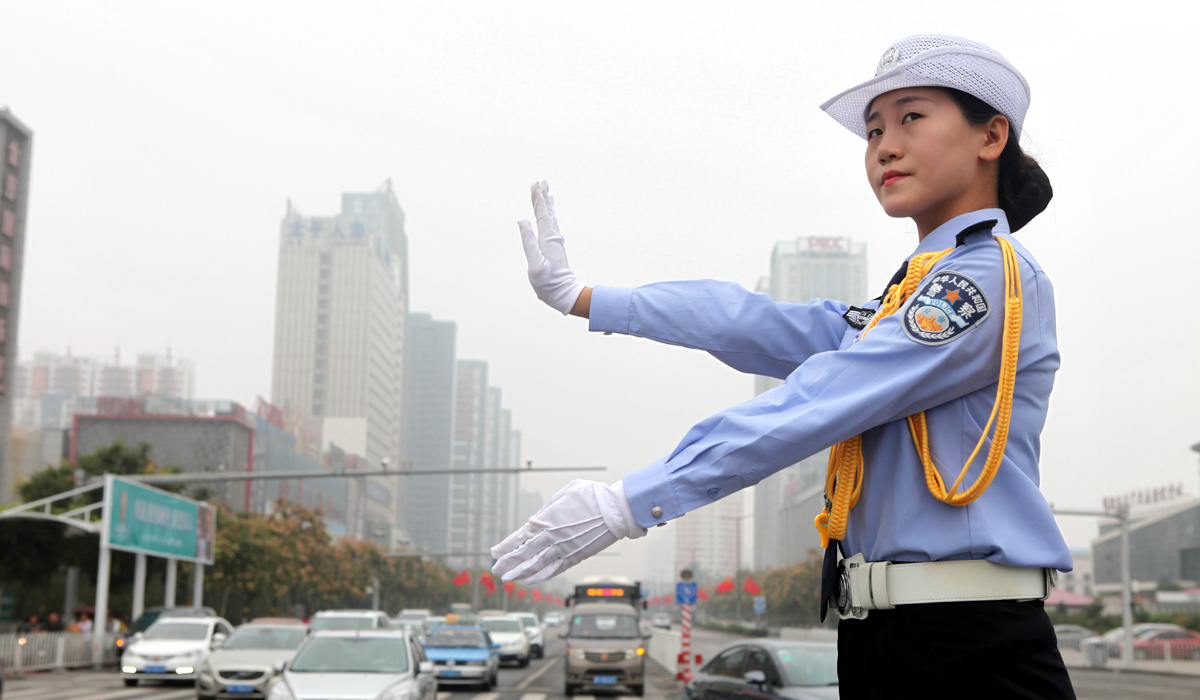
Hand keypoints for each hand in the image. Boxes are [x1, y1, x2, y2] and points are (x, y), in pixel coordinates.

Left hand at [490, 480, 646, 583]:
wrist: (615, 509)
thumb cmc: (591, 495)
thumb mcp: (564, 493)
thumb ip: (548, 508)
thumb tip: (536, 519)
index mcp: (546, 519)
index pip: (519, 537)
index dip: (505, 546)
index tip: (494, 552)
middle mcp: (551, 537)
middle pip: (523, 554)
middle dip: (507, 563)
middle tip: (495, 570)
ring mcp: (563, 549)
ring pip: (535, 565)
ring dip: (519, 573)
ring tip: (506, 579)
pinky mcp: (575, 557)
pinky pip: (554, 569)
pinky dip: (540, 576)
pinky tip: (530, 581)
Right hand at [518, 180, 584, 314]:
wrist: (564, 293)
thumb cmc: (547, 283)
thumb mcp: (535, 264)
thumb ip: (529, 242)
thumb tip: (522, 220)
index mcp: (548, 239)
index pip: (542, 214)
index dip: (538, 199)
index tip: (535, 184)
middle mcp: (554, 236)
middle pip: (547, 212)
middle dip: (542, 196)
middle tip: (540, 180)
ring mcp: (555, 240)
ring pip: (550, 216)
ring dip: (547, 202)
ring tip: (545, 189)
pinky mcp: (554, 245)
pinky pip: (551, 223)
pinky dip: (549, 213)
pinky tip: (549, 210)